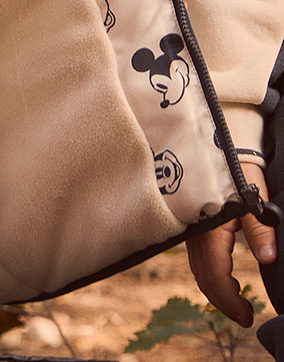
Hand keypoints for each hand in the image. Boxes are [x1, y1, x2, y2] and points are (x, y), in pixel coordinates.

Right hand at [186, 162, 276, 326]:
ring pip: (197, 267)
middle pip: (203, 276)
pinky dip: (209, 272)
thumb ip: (258, 229)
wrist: (211, 142)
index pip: (215, 274)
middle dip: (222, 300)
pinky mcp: (189, 222)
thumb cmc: (234, 168)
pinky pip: (195, 255)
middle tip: (245, 315)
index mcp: (209, 226)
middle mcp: (193, 230)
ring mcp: (189, 226)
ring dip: (215, 288)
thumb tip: (269, 259)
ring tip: (237, 300)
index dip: (229, 300)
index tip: (248, 316)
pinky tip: (224, 276)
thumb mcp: (252, 197)